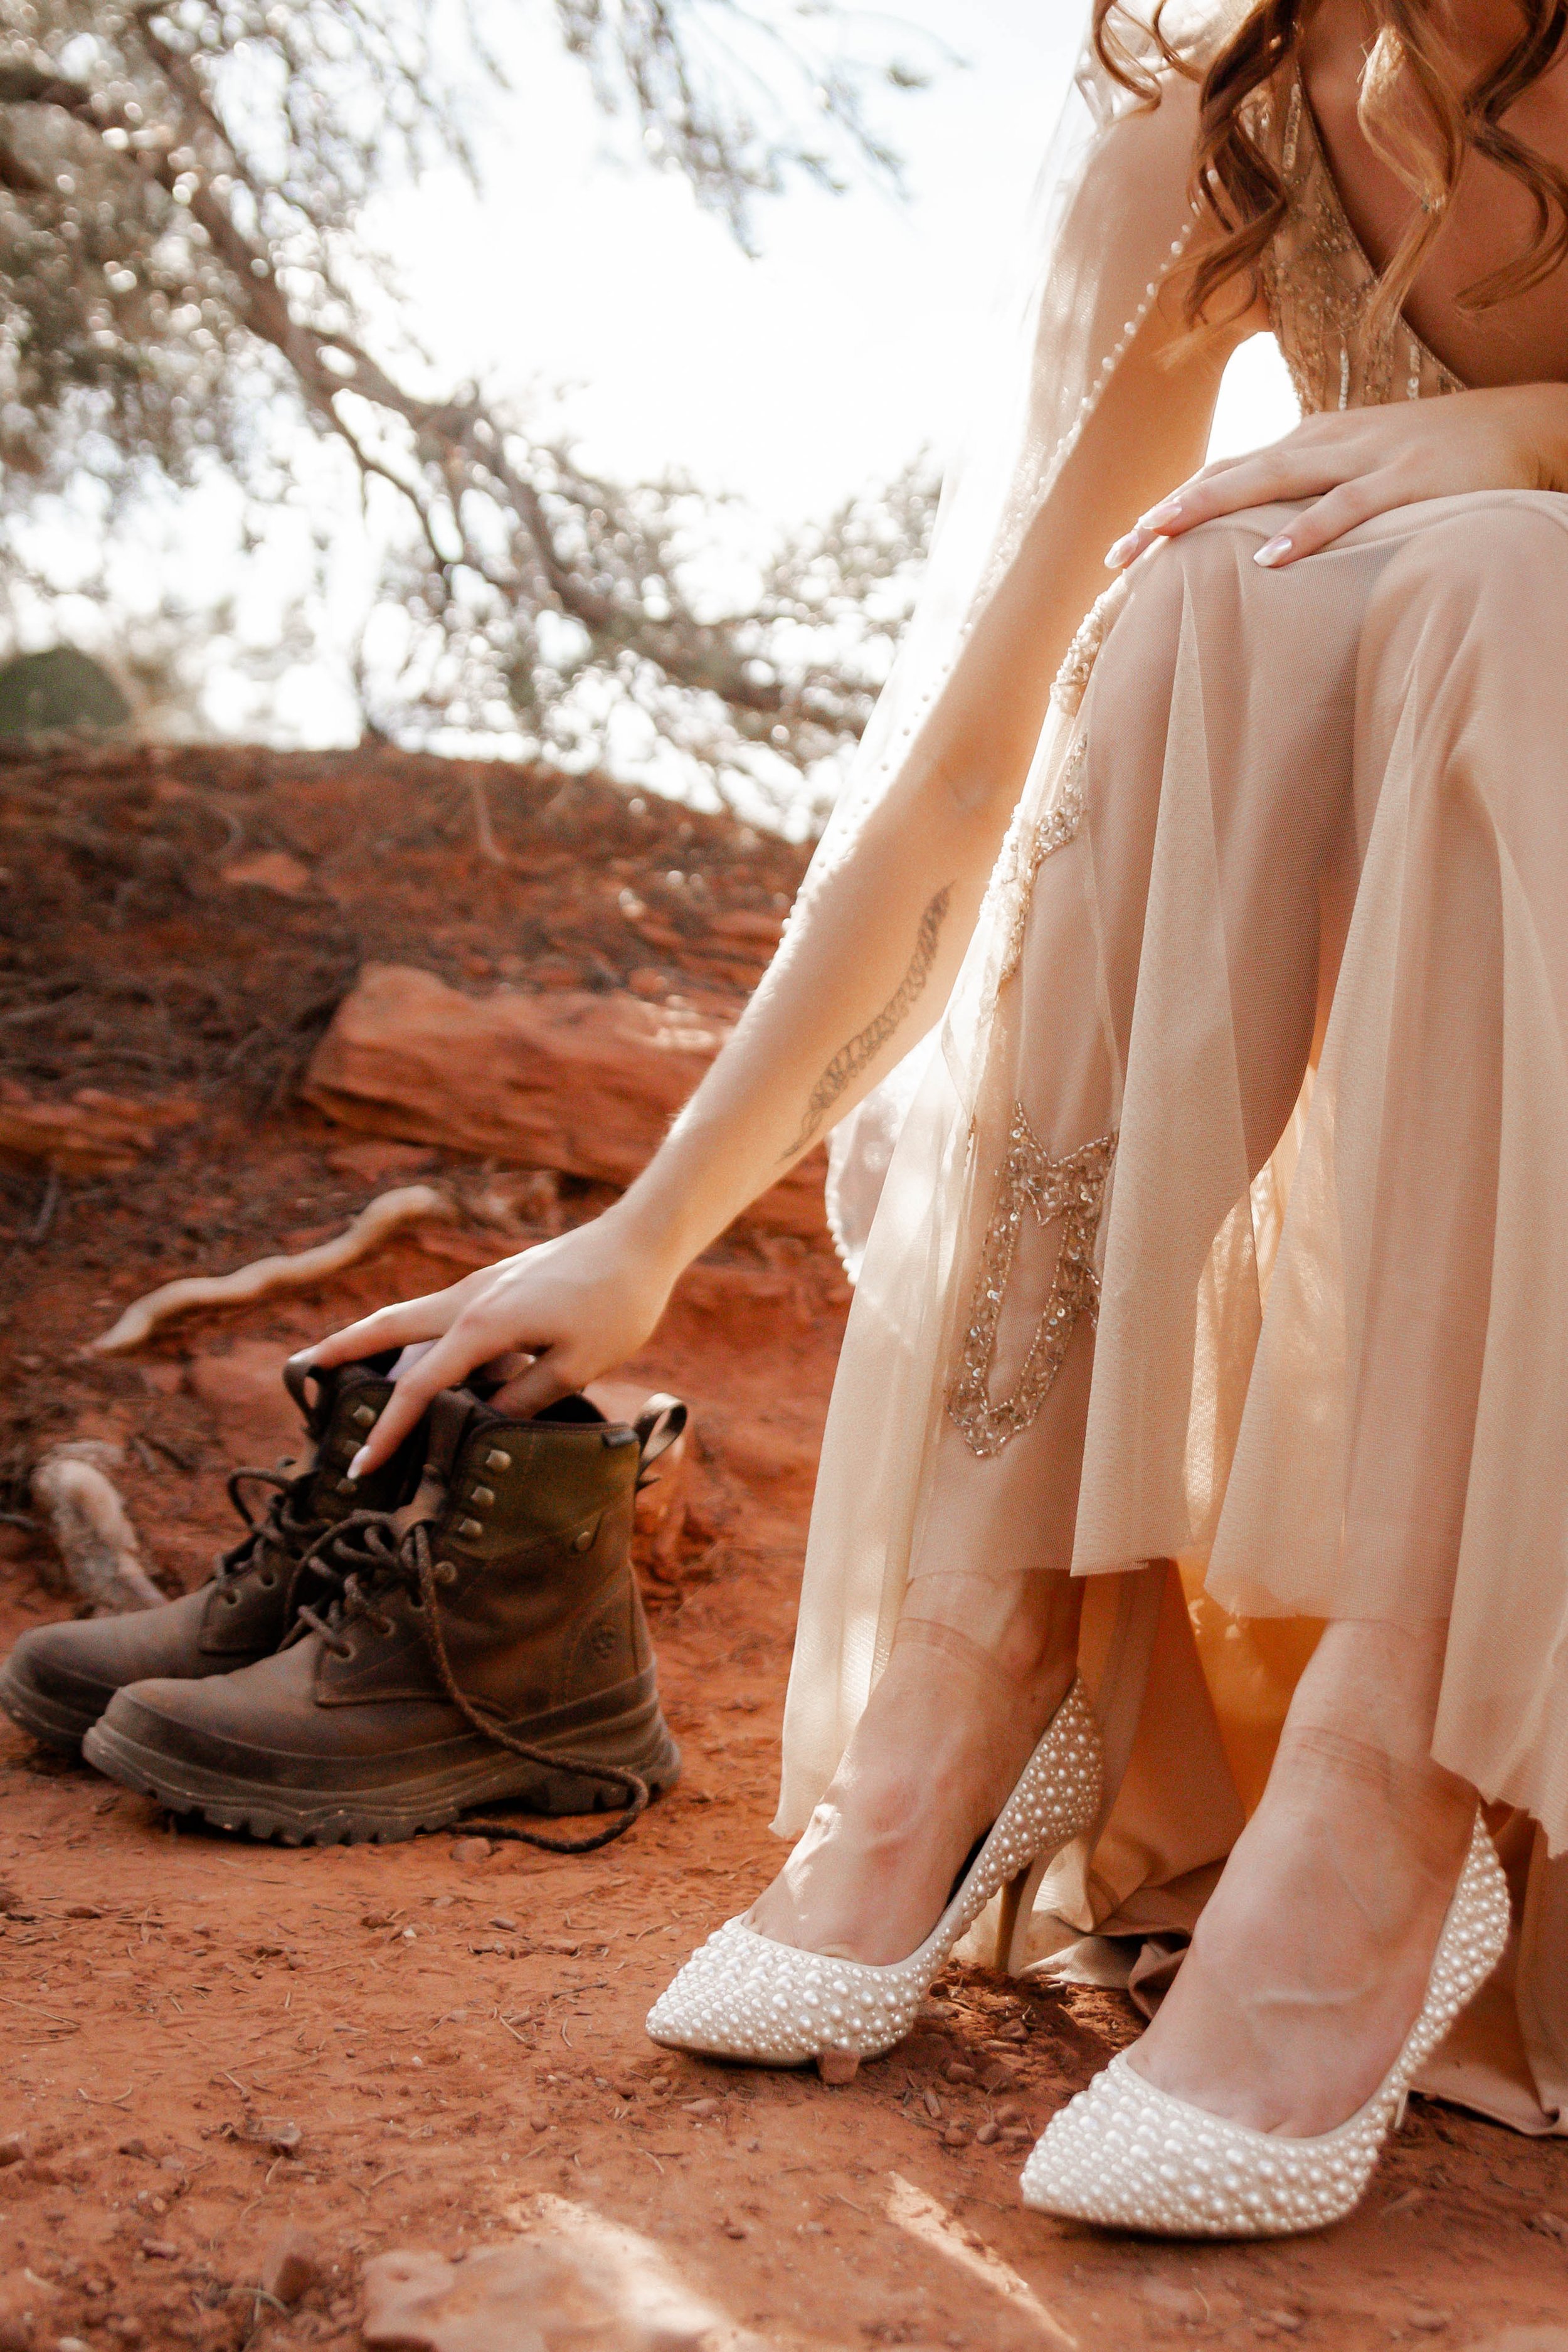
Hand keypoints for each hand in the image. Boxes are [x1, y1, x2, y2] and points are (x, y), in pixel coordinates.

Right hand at [291, 1205, 679, 1478]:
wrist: (640, 1241)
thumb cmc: (616, 1303)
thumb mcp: (575, 1365)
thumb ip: (522, 1399)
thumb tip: (481, 1421)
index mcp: (482, 1326)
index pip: (418, 1387)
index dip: (388, 1429)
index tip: (362, 1464)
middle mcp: (468, 1300)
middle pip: (388, 1327)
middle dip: (342, 1349)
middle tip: (303, 1371)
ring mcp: (481, 1286)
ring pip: (413, 1316)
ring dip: (377, 1341)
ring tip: (348, 1371)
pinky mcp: (498, 1282)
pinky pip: (444, 1314)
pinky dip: (420, 1336)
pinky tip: (432, 1363)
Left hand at [1105, 382, 1567, 570]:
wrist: (1517, 425)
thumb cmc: (1430, 458)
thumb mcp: (1357, 469)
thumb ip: (1308, 496)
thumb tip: (1254, 540)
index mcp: (1307, 441)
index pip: (1223, 472)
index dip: (1170, 506)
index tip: (1122, 549)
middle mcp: (1323, 441)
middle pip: (1229, 475)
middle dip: (1169, 513)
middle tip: (1119, 554)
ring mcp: (1363, 457)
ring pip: (1271, 482)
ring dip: (1212, 508)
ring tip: (1163, 539)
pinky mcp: (1404, 480)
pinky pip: (1345, 509)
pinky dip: (1304, 532)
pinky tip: (1267, 558)